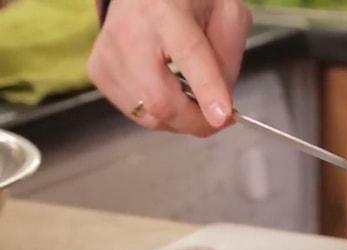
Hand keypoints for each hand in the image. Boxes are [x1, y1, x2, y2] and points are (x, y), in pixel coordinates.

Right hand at [87, 0, 250, 135]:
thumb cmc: (188, 3)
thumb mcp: (227, 17)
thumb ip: (229, 61)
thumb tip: (219, 108)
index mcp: (167, 10)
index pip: (189, 54)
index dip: (207, 90)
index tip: (222, 117)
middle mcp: (130, 30)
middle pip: (160, 99)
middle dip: (195, 120)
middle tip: (218, 116)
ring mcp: (108, 53)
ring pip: (149, 114)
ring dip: (180, 116)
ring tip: (190, 90)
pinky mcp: (98, 72)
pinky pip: (137, 113)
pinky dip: (160, 112)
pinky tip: (166, 86)